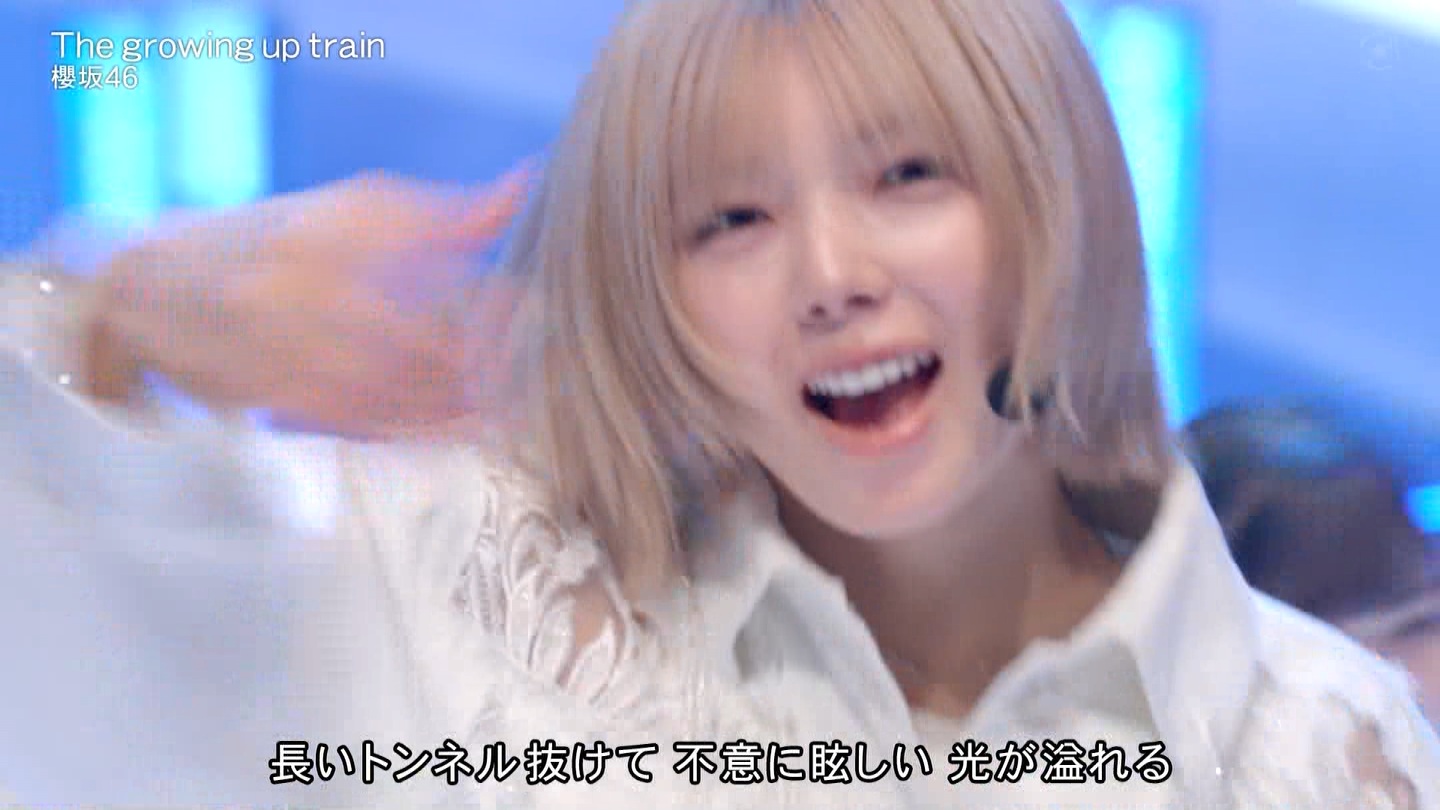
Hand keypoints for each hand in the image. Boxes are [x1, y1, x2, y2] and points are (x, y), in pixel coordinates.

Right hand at [87, 167, 527, 437]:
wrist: (146, 289)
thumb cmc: (268, 240)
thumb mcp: (346, 208)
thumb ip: (438, 210)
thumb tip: (523, 185)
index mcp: (326, 227)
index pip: (426, 254)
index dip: (485, 293)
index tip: (530, 310)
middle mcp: (300, 284)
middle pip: (414, 337)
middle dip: (480, 365)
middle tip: (528, 379)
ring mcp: (282, 343)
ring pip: (390, 390)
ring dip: (455, 410)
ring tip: (504, 417)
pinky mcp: (272, 393)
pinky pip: (358, 421)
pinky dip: (412, 432)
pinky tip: (452, 436)